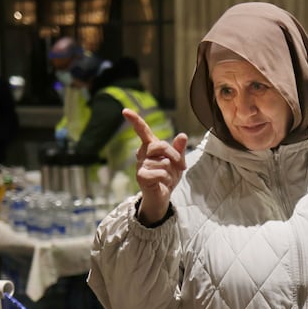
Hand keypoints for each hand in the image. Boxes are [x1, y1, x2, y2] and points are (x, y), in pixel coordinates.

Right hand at [123, 108, 186, 225]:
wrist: (162, 198)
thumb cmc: (167, 178)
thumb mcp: (177, 162)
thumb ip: (179, 149)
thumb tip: (182, 135)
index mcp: (150, 147)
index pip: (143, 131)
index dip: (135, 120)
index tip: (125, 110)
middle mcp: (142, 154)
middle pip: (161, 145)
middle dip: (174, 155)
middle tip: (180, 165)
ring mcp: (140, 165)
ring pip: (163, 162)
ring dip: (171, 171)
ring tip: (167, 178)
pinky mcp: (141, 176)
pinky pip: (160, 173)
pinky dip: (166, 179)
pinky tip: (163, 183)